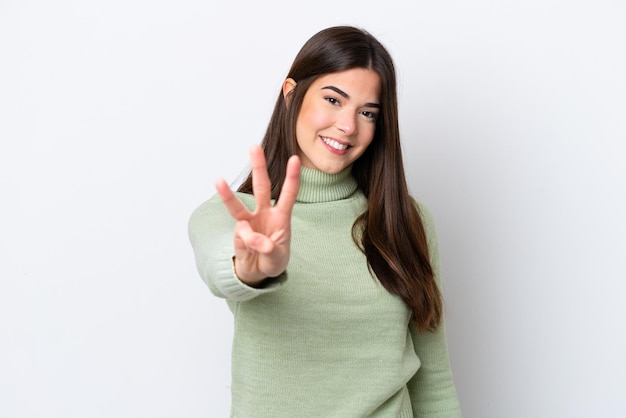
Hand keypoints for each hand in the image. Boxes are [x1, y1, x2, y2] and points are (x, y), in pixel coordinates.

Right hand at [215, 145, 300, 285]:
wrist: (257, 272)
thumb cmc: (272, 259)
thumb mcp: (276, 258)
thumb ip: (268, 248)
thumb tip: (251, 237)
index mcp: (281, 216)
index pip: (288, 194)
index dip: (292, 177)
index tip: (295, 159)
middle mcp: (264, 213)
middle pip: (261, 187)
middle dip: (258, 166)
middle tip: (253, 146)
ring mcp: (249, 221)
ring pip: (238, 204)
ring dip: (227, 194)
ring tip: (218, 181)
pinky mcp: (237, 232)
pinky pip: (240, 235)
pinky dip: (247, 243)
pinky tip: (251, 251)